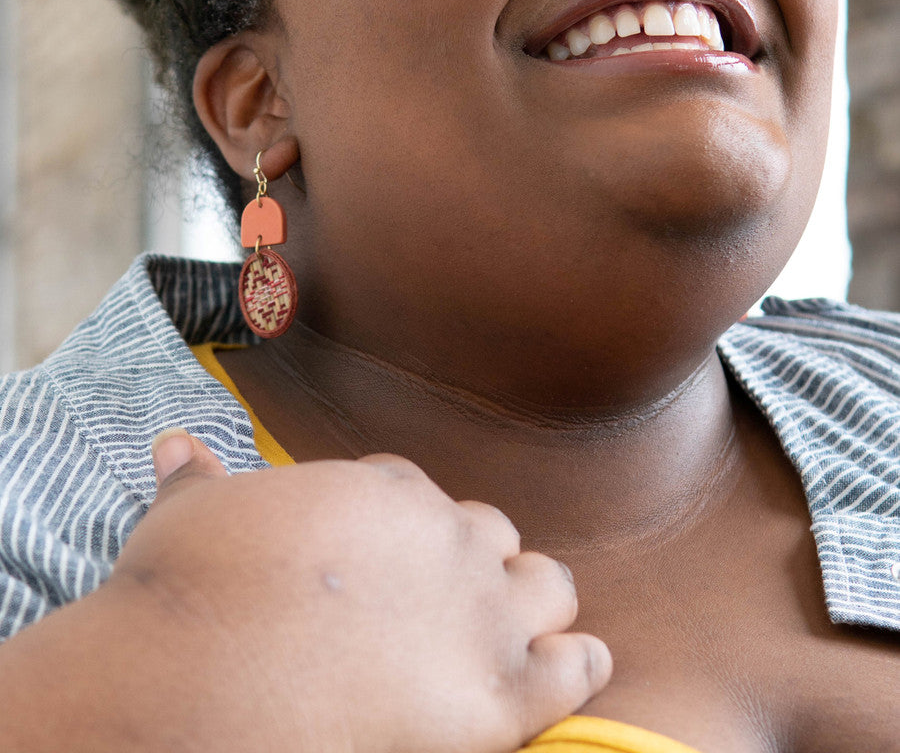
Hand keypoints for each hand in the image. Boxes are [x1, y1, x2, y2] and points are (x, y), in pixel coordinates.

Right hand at [105, 432, 611, 752]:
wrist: (188, 685)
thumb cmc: (184, 596)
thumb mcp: (186, 516)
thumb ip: (198, 478)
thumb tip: (173, 445)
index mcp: (384, 491)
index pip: (419, 494)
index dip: (403, 532)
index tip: (381, 566)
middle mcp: (445, 538)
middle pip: (492, 535)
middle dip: (471, 565)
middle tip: (437, 610)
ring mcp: (479, 614)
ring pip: (547, 586)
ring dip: (530, 608)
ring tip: (505, 640)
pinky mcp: (498, 698)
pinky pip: (575, 670)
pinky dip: (573, 669)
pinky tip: (555, 678)